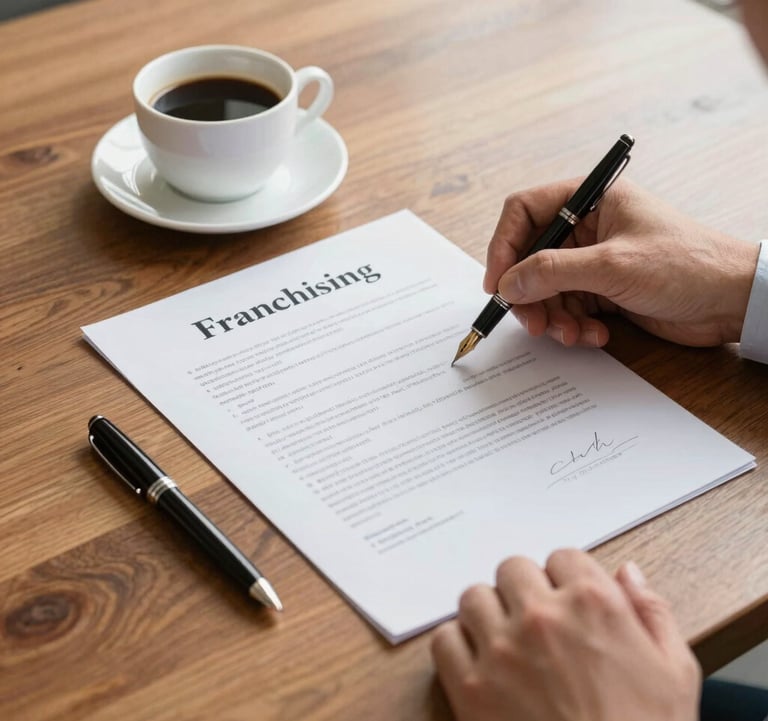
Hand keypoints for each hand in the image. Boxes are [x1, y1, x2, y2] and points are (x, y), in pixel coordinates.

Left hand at [431, 549, 700, 720]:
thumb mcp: (675, 671)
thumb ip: (651, 611)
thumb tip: (629, 572)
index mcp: (593, 603)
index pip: (562, 556)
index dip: (565, 579)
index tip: (566, 600)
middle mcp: (542, 616)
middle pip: (512, 569)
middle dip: (523, 590)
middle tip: (534, 621)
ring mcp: (502, 649)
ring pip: (474, 597)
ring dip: (487, 613)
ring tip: (503, 640)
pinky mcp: (471, 687)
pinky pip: (444, 639)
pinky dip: (457, 646)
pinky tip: (479, 665)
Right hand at [484, 179, 758, 347]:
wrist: (732, 301)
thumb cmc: (687, 264)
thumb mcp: (612, 266)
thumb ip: (553, 272)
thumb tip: (508, 282)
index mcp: (591, 199)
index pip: (525, 212)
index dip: (504, 246)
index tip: (497, 282)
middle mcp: (589, 227)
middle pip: (531, 258)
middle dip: (529, 293)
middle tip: (531, 321)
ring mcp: (595, 261)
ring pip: (547, 289)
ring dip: (553, 317)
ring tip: (571, 334)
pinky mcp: (604, 291)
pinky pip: (569, 309)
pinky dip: (574, 326)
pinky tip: (595, 336)